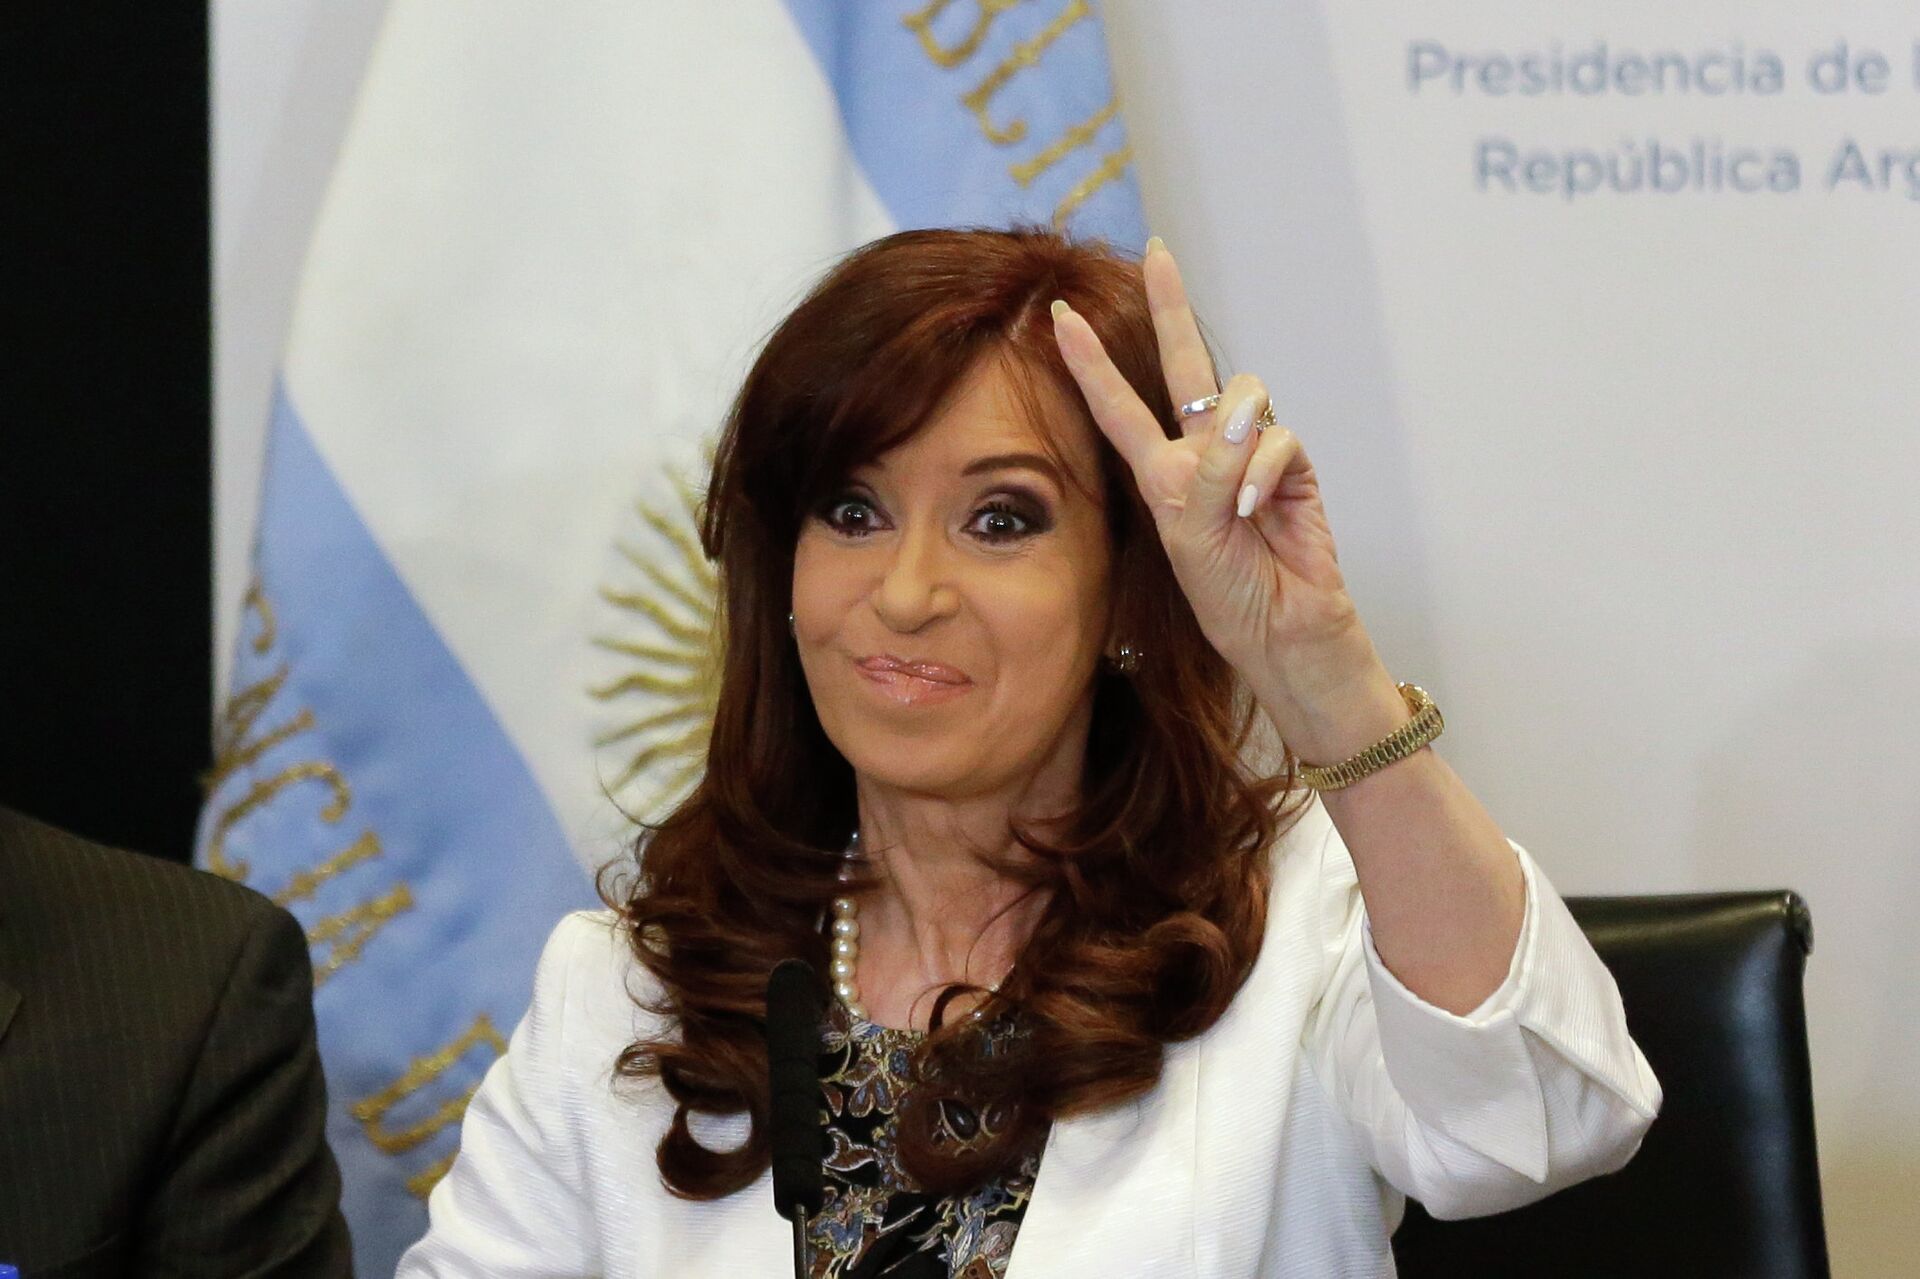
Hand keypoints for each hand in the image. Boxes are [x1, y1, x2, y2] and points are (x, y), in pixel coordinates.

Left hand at [1050, 239, 1392, 755]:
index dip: (1090, 362)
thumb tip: (1246, 410)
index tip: (1059, 316)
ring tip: (1239, 508)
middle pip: (1185, 365)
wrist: (1283, 632)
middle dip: (1172, 308)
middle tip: (1158, 252)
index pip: (1118, 406)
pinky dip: (1266, 473)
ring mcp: (1249, 456)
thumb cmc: (1226, 595)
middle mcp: (1201, 453)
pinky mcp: (1293, 466)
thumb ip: (1211, 472)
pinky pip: (1279, 437)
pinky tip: (1261, 513)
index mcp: (1160, 472)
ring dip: (1237, 442)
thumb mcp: (1191, 537)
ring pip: (1243, 396)